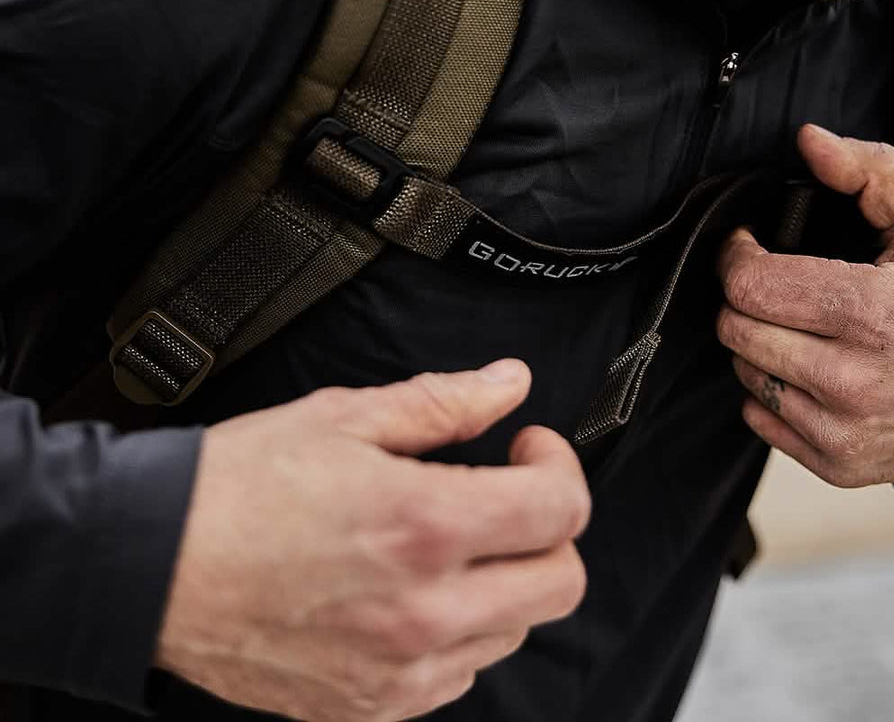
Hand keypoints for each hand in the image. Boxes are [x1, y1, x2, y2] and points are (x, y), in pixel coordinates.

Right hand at [156, 359, 589, 720]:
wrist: (152, 565)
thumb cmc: (239, 487)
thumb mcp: (345, 418)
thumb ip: (444, 402)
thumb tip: (508, 384)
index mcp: (422, 525)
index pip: (558, 511)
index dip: (558, 465)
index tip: (529, 447)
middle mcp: (423, 610)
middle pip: (561, 582)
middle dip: (551, 528)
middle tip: (511, 492)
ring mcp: (400, 672)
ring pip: (517, 630)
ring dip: (508, 578)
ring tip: (455, 538)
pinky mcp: (372, 706)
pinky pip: (460, 675)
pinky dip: (462, 629)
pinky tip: (420, 590)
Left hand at [716, 124, 893, 487]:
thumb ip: (869, 172)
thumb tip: (809, 140)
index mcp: (871, 311)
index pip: (750, 284)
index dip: (736, 254)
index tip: (750, 244)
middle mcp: (851, 378)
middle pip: (735, 328)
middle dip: (743, 295)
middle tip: (773, 282)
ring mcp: (843, 429)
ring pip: (743, 371)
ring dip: (757, 341)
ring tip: (799, 324)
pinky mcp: (839, 465)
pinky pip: (760, 418)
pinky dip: (771, 388)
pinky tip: (809, 367)